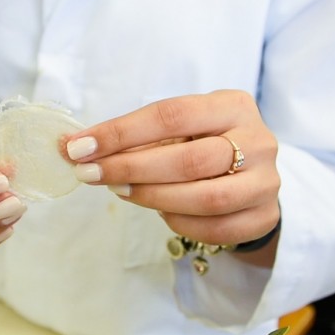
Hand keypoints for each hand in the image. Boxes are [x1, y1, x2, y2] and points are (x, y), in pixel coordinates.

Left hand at [66, 90, 279, 247]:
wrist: (252, 176)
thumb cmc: (203, 144)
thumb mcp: (178, 129)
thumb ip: (131, 136)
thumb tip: (69, 146)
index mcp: (234, 105)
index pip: (172, 115)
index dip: (121, 132)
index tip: (79, 147)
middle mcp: (258, 141)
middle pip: (188, 160)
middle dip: (130, 168)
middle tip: (90, 174)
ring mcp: (266, 183)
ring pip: (204, 198)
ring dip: (151, 196)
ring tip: (119, 191)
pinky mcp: (263, 217)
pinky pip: (214, 228)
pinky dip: (178, 222)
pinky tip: (158, 211)